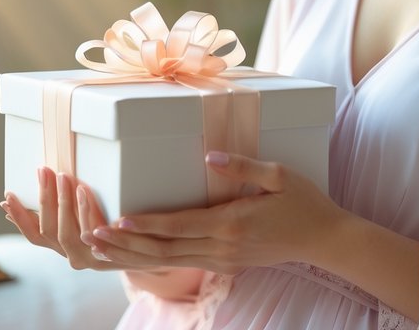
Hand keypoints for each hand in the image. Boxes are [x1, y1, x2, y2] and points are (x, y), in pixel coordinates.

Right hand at [2, 167, 139, 269]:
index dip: (18, 217)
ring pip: (67, 232)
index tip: (8, 196)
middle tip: (43, 170)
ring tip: (63, 176)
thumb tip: (20, 196)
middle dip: (43, 198)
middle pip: (47, 230)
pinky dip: (86, 209)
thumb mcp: (81, 220)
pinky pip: (93, 231)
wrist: (149, 252)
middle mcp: (71, 255)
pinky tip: (84, 190)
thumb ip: (57, 211)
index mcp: (62, 246)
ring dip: (63, 201)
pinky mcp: (108, 256)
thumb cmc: (112, 229)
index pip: (33, 235)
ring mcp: (89, 258)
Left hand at [87, 151, 345, 274]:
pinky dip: (152, 260)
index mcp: (231, 224)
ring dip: (132, 255)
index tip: (119, 219)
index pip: (180, 225)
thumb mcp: (279, 175)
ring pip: (168, 262)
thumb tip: (209, 156)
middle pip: (164, 249)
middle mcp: (222, 247)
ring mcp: (222, 259)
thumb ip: (243, 166)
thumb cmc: (305, 202)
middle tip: (92, 236)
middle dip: (126, 244)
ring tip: (100, 249)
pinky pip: (181, 263)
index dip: (147, 223)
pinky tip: (134, 255)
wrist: (327, 241)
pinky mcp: (225, 263)